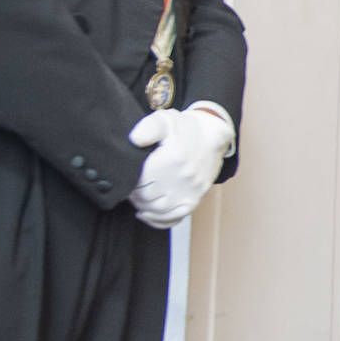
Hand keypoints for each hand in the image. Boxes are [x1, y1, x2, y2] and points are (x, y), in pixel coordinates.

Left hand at [128, 107, 232, 227]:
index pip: (140, 181)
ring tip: (138, 200)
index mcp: (171, 159)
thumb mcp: (165, 119)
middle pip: (147, 198)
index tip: (125, 177)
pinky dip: (159, 221)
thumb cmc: (186, 128)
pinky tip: (149, 215)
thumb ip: (147, 128)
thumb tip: (134, 139)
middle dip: (134, 195)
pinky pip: (176, 217)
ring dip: (144, 208)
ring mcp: (190, 190)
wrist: (213, 135)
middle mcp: (182, 178)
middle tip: (130, 188)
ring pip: (160, 210)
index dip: (128, 183)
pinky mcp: (196, 198)